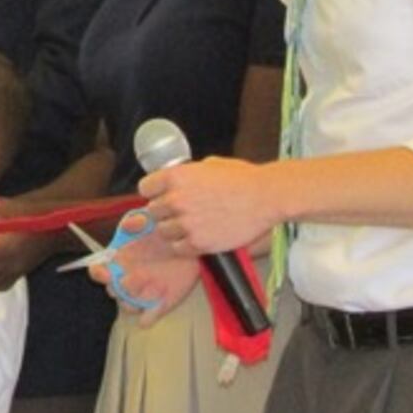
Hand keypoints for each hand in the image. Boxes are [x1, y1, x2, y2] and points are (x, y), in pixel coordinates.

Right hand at [87, 211, 203, 326]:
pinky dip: (149, 316)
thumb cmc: (165, 233)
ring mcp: (142, 293)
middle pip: (112, 291)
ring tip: (154, 286)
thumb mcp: (153, 220)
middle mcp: (126, 279)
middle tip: (137, 277)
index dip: (98, 272)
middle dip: (120, 287)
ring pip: (127, 306)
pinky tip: (160, 301)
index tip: (107, 270)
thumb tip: (127, 226)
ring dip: (134, 301)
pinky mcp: (159, 305)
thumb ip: (139, 220)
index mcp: (118, 261)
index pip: (98, 271)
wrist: (191, 247)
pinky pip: (146, 319)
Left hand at [140, 157, 281, 256]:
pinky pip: (178, 248)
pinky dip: (185, 244)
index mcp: (176, 177)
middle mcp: (176, 199)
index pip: (145, 188)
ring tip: (191, 225)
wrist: (266, 197)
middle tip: (181, 212)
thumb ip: (187, 174)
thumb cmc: (243, 179)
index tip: (161, 195)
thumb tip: (175, 179)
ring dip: (174, 229)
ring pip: (163, 231)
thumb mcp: (208, 165)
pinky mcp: (199, 243)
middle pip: (153, 211)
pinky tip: (198, 236)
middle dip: (165, 211)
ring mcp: (186, 223)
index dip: (154, 192)